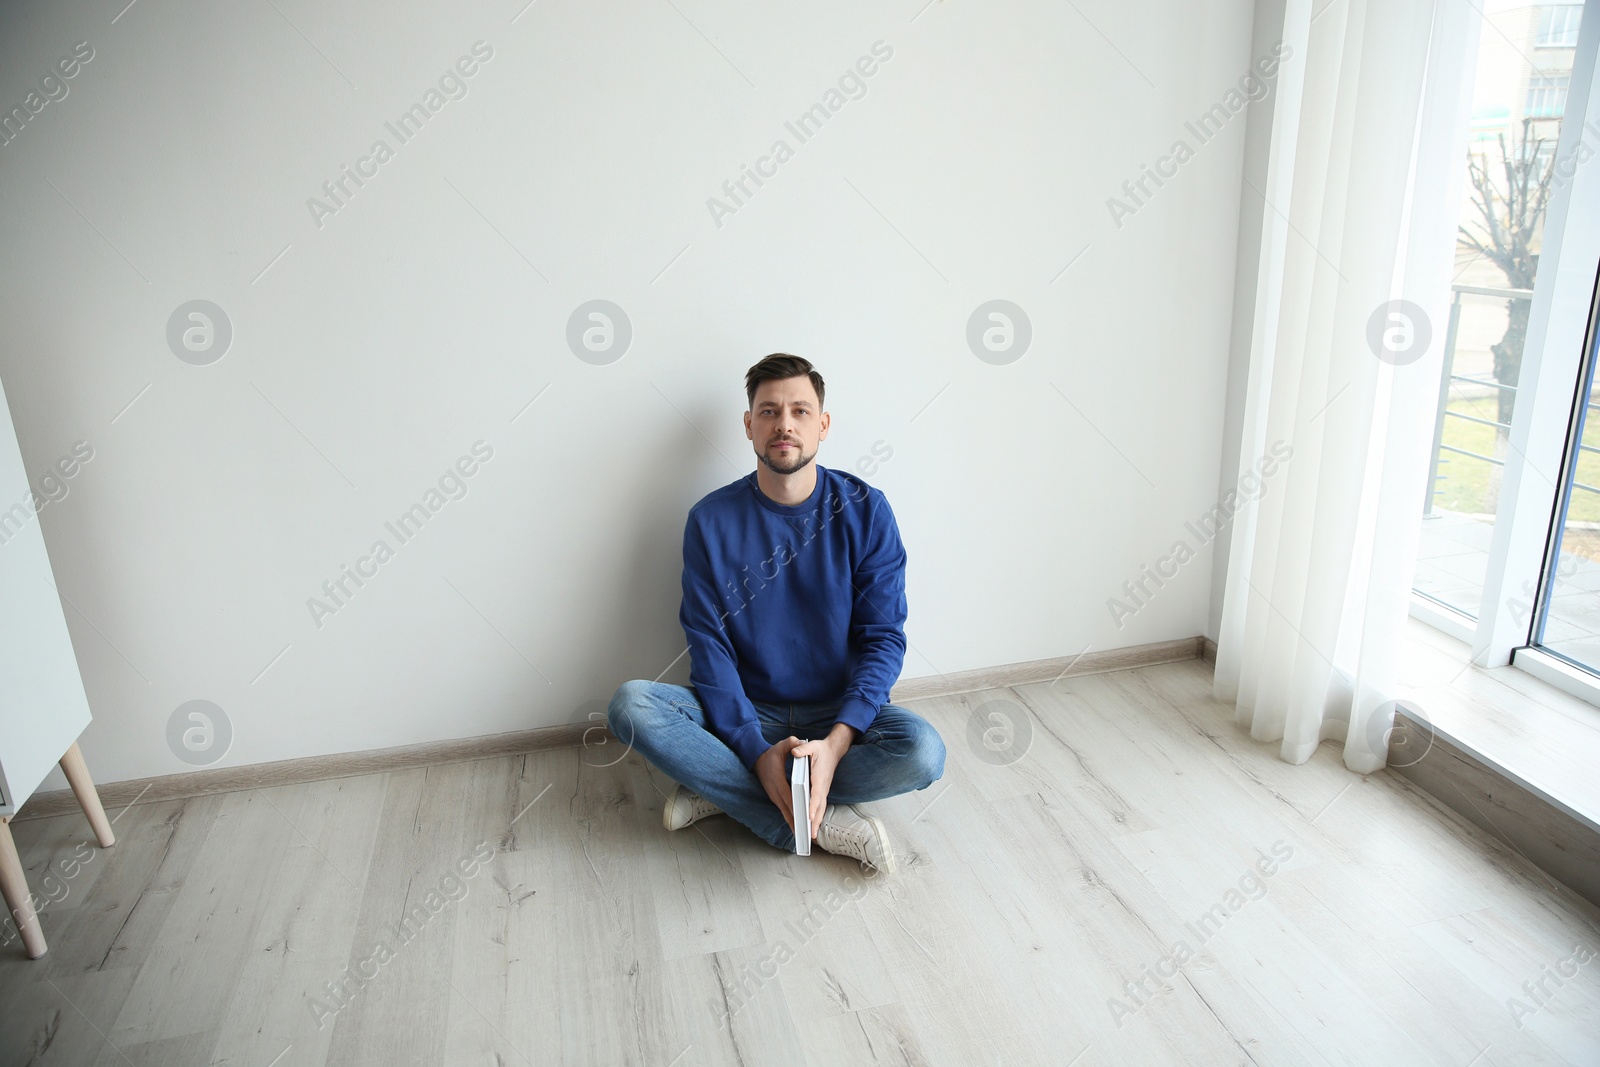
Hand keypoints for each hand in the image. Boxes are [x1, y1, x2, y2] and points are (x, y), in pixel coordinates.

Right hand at [754, 736, 803, 832]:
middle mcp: (775, 791)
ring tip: (804, 836)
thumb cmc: (771, 754)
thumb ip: (791, 743)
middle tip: (806, 833)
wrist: (756, 760)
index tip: (804, 816)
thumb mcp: (781, 745)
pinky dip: (790, 820)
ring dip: (794, 824)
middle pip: (787, 808)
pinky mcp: (775, 798)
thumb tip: (799, 742)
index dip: (797, 806)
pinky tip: (797, 829)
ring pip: (785, 813)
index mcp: (777, 780)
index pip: (789, 795)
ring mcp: (774, 796)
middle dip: (797, 821)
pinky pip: (784, 811)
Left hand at [791, 724, 855, 839]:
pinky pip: (820, 806)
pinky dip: (817, 817)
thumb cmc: (821, 749)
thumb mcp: (812, 746)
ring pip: (821, 808)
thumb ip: (803, 749)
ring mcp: (824, 790)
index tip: (809, 816)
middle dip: (816, 821)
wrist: (834, 750)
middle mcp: (823, 786)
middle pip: (820, 806)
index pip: (816, 793)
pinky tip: (813, 825)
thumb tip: (794, 752)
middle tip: (811, 835)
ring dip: (817, 822)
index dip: (812, 805)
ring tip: (812, 836)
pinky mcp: (823, 791)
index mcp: (819, 777)